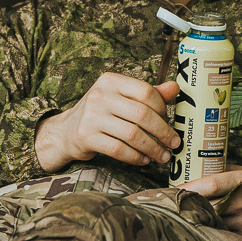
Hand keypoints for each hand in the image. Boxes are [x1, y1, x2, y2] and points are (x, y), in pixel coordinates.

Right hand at [34, 73, 182, 171]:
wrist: (66, 131)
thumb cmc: (101, 113)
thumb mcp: (121, 98)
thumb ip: (148, 94)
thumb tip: (175, 88)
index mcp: (110, 80)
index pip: (145, 91)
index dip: (163, 108)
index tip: (169, 121)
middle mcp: (99, 95)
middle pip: (141, 114)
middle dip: (163, 132)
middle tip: (173, 143)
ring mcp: (91, 116)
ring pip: (133, 135)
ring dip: (152, 148)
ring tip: (162, 156)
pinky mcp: (86, 136)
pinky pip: (119, 149)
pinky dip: (136, 157)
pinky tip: (144, 159)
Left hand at [178, 166, 241, 240]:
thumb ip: (223, 172)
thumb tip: (193, 174)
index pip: (211, 185)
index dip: (189, 188)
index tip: (172, 190)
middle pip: (208, 207)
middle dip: (189, 206)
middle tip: (172, 206)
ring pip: (214, 223)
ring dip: (200, 220)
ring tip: (187, 217)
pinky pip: (225, 235)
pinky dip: (215, 231)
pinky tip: (208, 229)